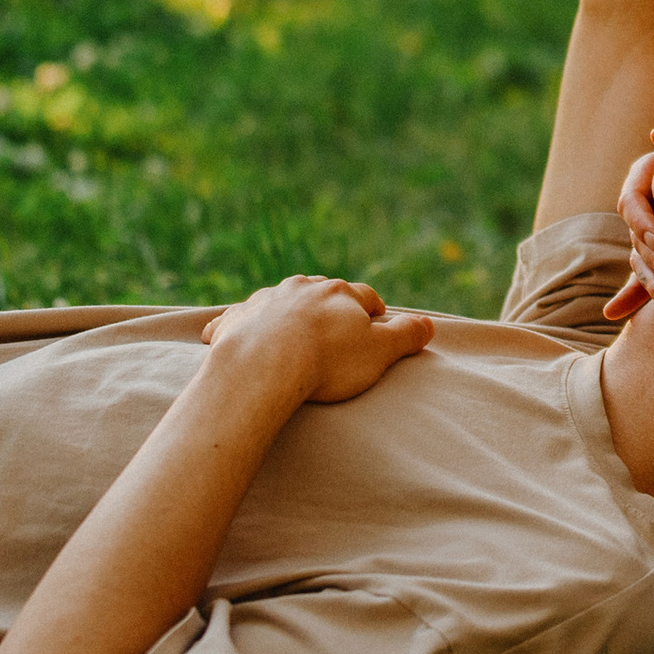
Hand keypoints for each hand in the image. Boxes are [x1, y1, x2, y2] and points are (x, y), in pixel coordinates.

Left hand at [203, 275, 434, 400]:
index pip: (364, 296)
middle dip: (329, 305)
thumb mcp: (379, 352)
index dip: (373, 309)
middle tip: (334, 325)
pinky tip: (224, 332)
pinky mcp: (235, 319)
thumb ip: (405, 336)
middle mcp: (302, 289)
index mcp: (340, 294)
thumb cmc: (326, 361)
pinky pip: (235, 317)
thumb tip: (430, 324)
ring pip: (279, 299)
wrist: (264, 365)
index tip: (375, 320)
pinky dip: (235, 323)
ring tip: (287, 329)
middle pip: (322, 292)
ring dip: (285, 310)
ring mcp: (266, 301)